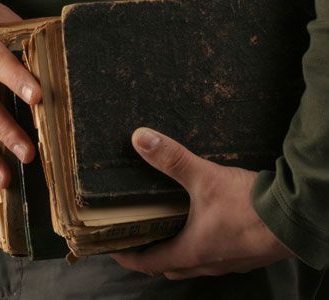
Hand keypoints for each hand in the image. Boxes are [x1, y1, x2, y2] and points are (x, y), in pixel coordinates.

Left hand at [110, 127, 291, 279]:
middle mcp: (207, 262)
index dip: (126, 256)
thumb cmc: (249, 205)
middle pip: (168, 267)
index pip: (148, 263)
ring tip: (165, 230)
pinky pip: (212, 256)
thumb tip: (140, 139)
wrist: (294, 216)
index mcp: (192, 251)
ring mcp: (227, 262)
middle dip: (149, 255)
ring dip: (175, 251)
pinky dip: (198, 246)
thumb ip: (172, 158)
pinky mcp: (243, 255)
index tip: (112, 247)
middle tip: (137, 236)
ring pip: (191, 263)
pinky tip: (201, 226)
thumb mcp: (204, 177)